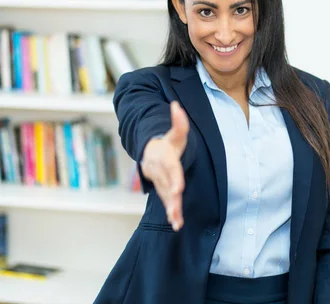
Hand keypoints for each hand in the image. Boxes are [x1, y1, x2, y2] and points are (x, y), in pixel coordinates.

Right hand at [141, 101, 188, 230]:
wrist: (150, 152)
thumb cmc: (166, 143)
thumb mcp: (175, 133)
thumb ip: (178, 122)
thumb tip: (176, 105)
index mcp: (165, 159)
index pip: (171, 169)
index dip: (174, 178)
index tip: (178, 189)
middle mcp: (161, 172)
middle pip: (166, 186)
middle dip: (170, 198)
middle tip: (175, 209)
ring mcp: (160, 182)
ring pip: (165, 197)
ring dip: (170, 209)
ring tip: (176, 222)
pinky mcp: (163, 190)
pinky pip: (166, 202)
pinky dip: (171, 214)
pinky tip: (177, 225)